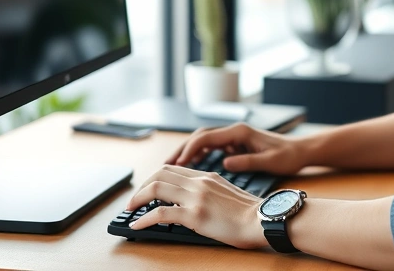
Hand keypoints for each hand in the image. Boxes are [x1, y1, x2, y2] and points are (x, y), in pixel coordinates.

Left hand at [126, 165, 266, 248]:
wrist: (263, 219)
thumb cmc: (251, 212)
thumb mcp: (228, 192)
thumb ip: (210, 190)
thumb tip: (195, 199)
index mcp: (207, 176)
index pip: (172, 169)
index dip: (154, 177)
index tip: (147, 189)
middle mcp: (199, 182)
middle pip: (160, 174)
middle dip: (142, 186)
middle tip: (134, 199)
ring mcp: (196, 197)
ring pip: (156, 188)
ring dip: (138, 198)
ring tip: (130, 209)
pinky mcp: (195, 215)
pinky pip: (161, 214)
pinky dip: (145, 219)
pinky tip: (138, 225)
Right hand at [165, 122, 310, 174]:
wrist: (301, 151)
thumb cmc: (288, 156)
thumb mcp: (269, 162)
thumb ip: (247, 162)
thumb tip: (225, 163)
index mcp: (240, 132)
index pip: (207, 137)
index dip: (190, 149)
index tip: (177, 163)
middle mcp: (234, 131)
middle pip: (200, 136)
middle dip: (182, 149)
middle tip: (165, 164)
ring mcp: (234, 136)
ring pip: (204, 141)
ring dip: (188, 152)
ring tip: (172, 167)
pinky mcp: (236, 144)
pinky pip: (212, 147)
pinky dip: (200, 154)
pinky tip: (192, 166)